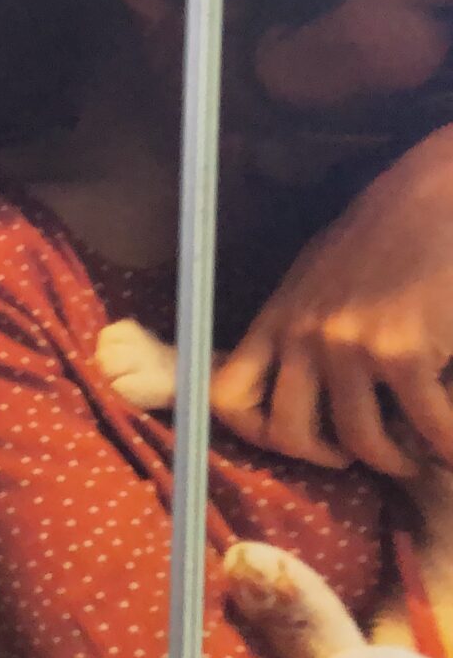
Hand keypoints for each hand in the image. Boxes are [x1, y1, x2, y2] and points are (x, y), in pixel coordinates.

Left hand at [213, 128, 452, 475]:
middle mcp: (303, 336)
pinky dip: (446, 446)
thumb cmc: (384, 235)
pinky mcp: (403, 352)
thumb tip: (299, 374)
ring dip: (393, 460)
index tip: (289, 438)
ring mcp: (349, 346)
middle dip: (322, 457)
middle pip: (288, 432)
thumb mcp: (317, 277)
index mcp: (277, 319)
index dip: (251, 432)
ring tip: (415, 456)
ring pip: (359, 439)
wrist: (436, 197)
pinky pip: (424, 424)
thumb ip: (301, 324)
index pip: (227, 394)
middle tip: (351, 457)